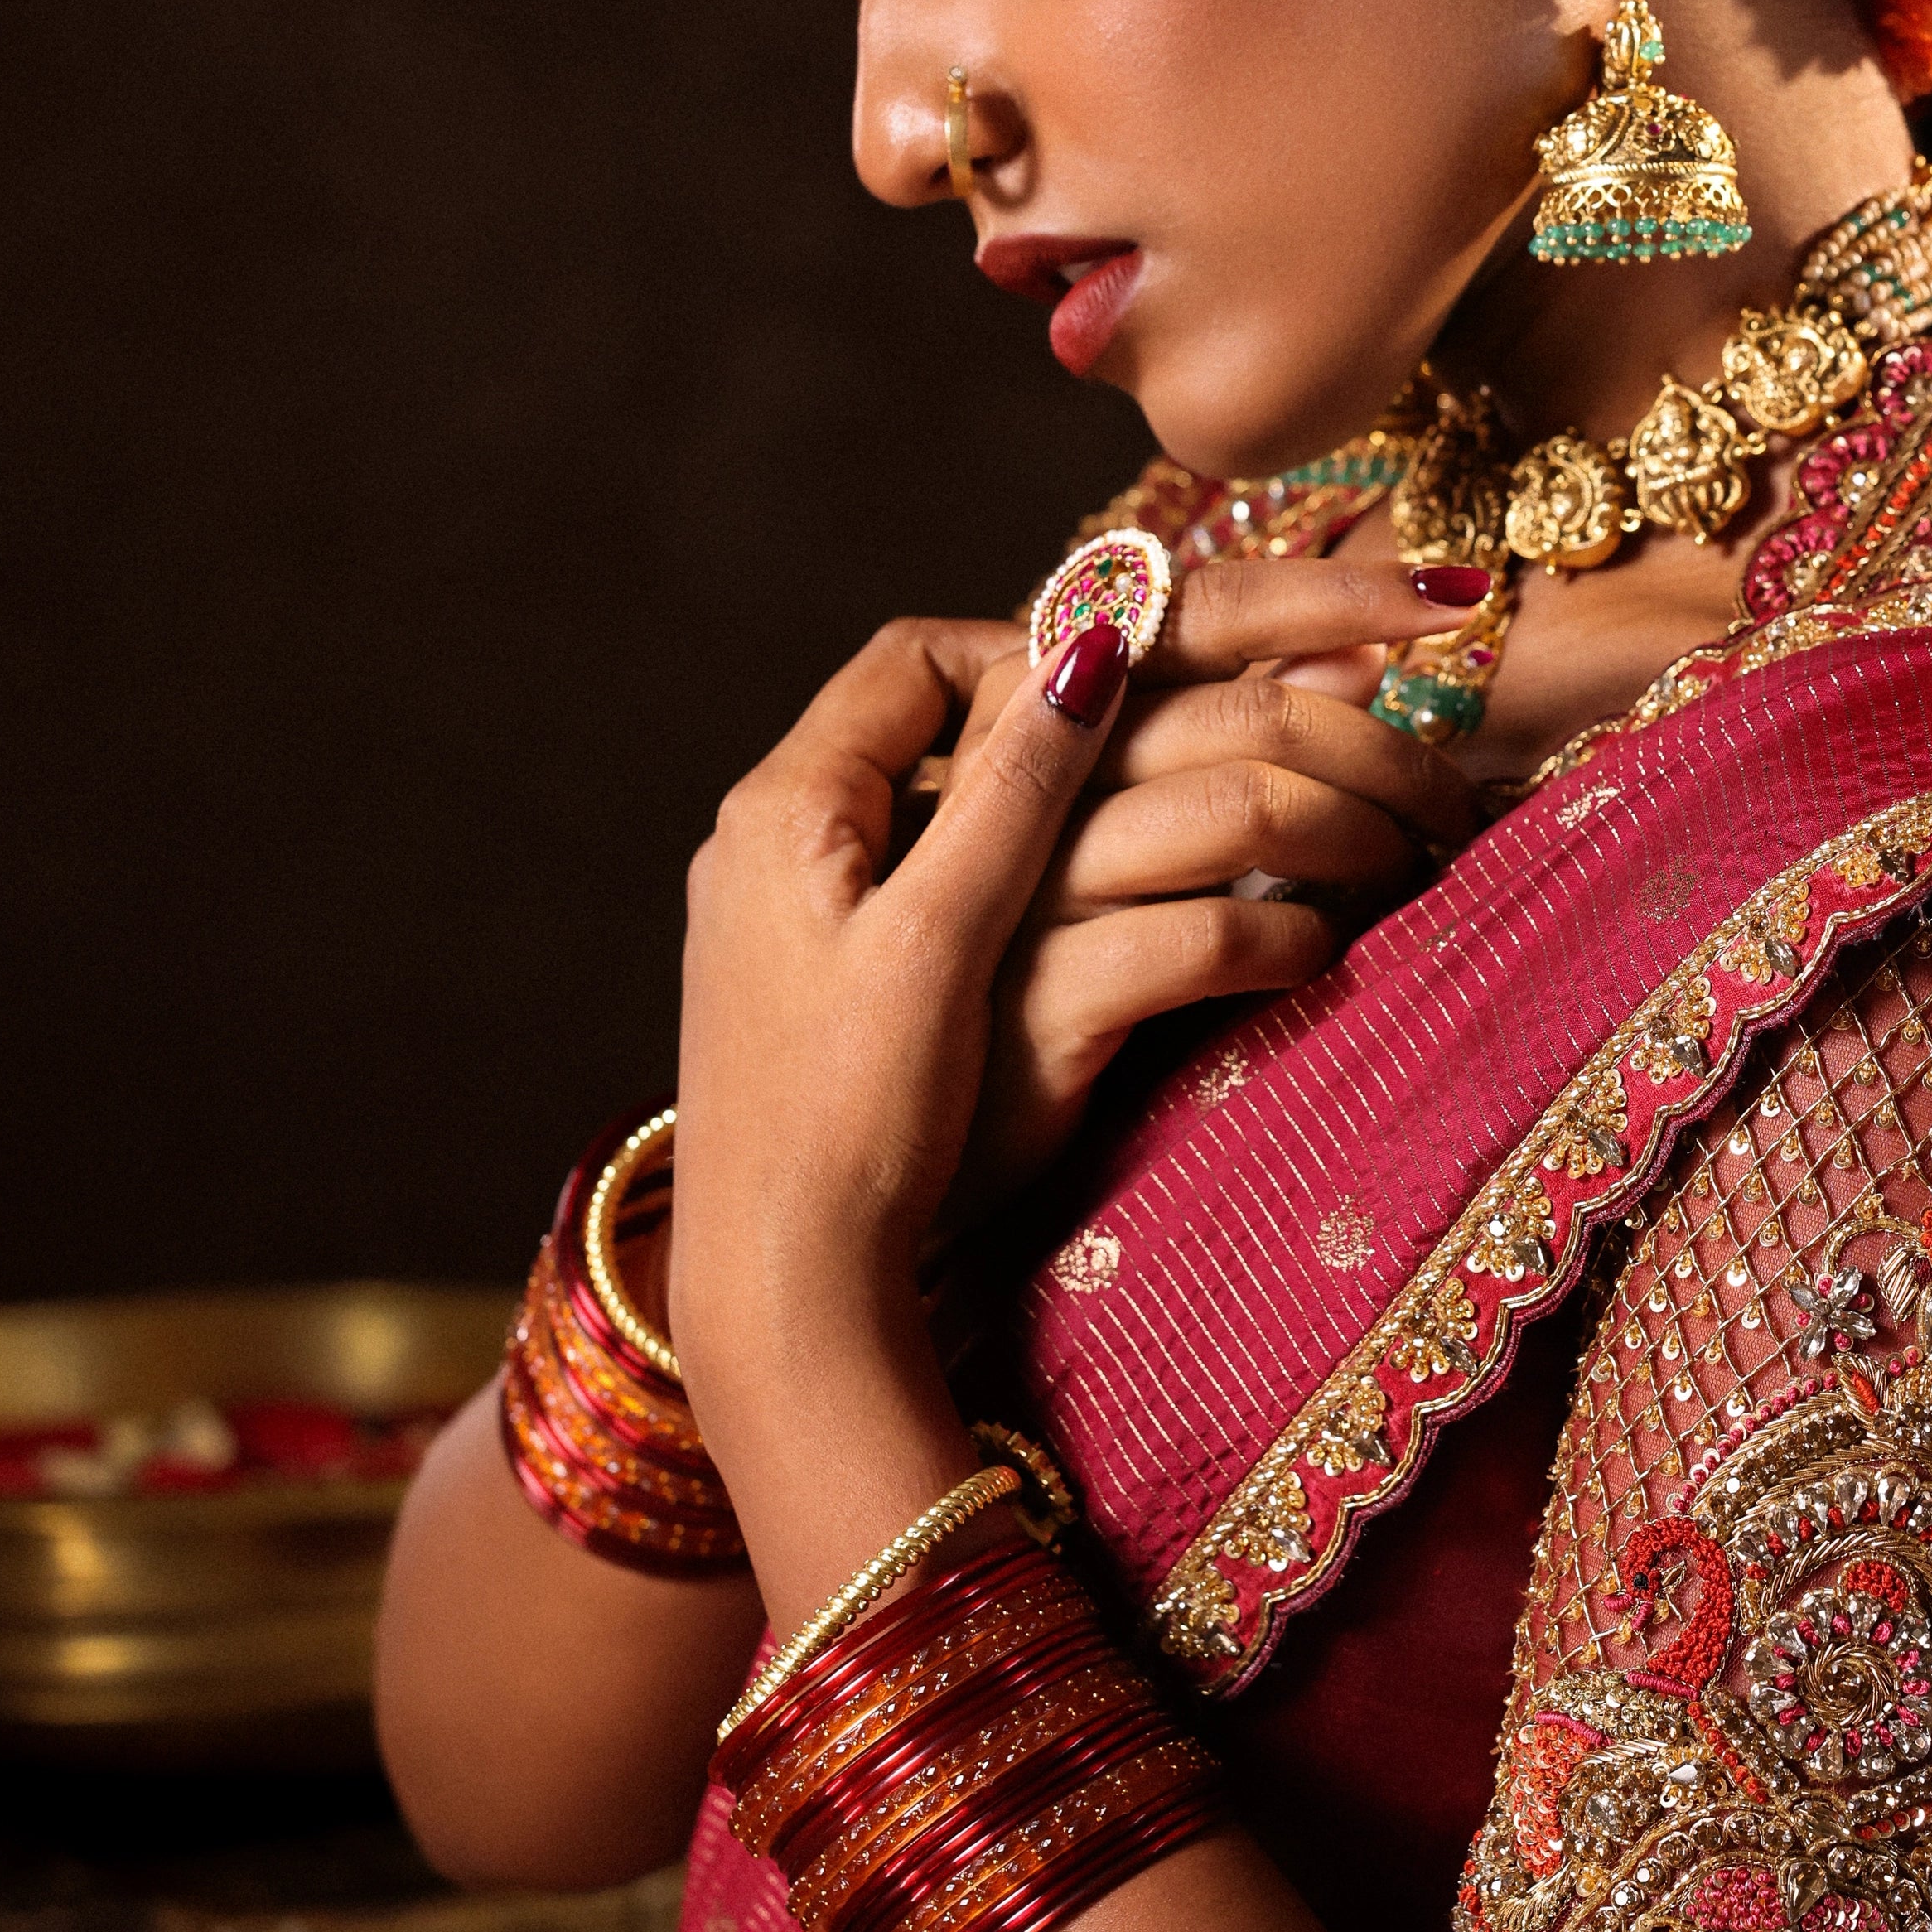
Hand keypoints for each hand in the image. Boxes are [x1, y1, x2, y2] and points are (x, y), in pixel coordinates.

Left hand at [665, 608, 1132, 1474]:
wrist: (779, 1285)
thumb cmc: (846, 1120)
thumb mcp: (939, 941)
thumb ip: (1013, 795)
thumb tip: (1090, 646)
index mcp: (788, 808)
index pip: (914, 659)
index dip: (1031, 654)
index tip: (1134, 693)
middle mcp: (777, 842)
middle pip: (926, 724)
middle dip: (1044, 730)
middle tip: (1154, 754)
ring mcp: (792, 915)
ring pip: (931, 805)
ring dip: (1030, 804)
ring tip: (1134, 828)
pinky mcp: (820, 985)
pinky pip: (921, 884)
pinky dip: (1000, 877)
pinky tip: (1061, 916)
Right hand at [951, 554, 1485, 1209]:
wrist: (898, 1135)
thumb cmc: (1027, 962)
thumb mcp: (1117, 832)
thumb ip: (1222, 732)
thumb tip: (1360, 657)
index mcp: (1043, 707)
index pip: (1203, 606)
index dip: (1336, 591)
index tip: (1455, 593)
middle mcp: (1027, 778)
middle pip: (1252, 714)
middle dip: (1388, 753)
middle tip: (1454, 810)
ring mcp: (1029, 888)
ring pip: (1244, 807)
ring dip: (1360, 838)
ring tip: (1401, 877)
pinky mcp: (1045, 997)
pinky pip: (1212, 938)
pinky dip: (1297, 940)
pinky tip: (1317, 958)